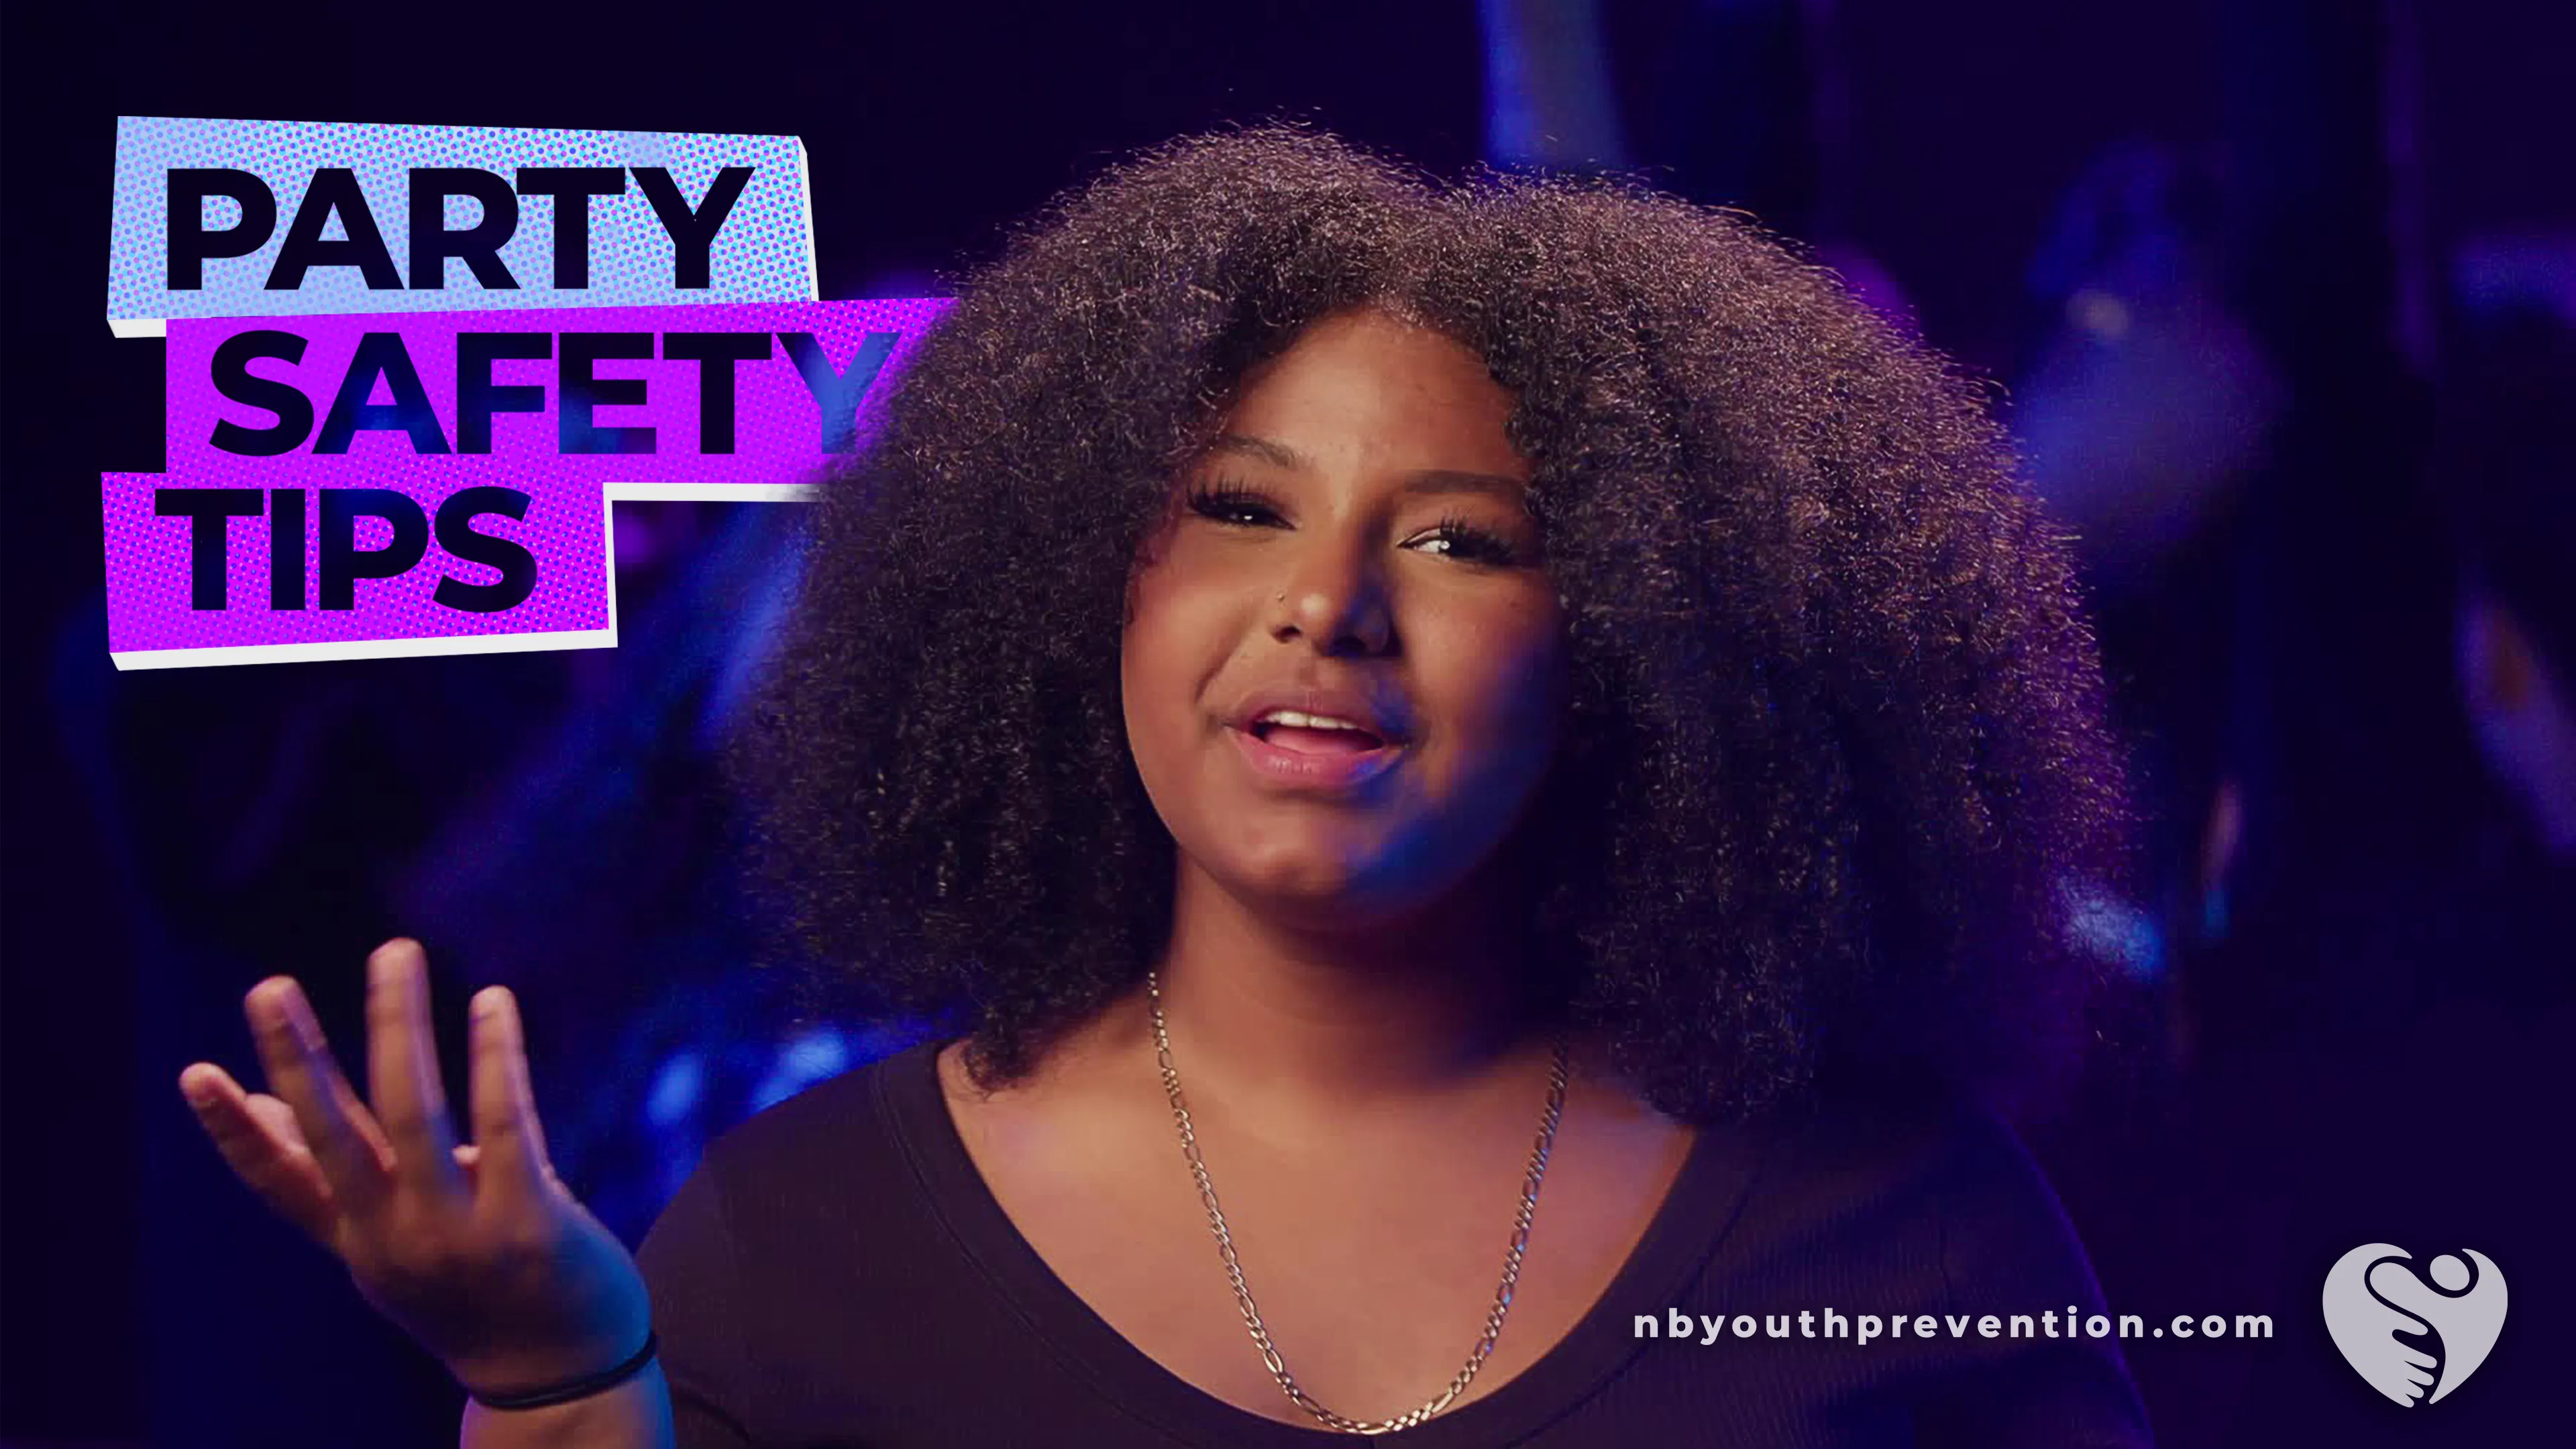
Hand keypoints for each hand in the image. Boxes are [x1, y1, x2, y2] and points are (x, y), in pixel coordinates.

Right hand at [177, 939, 649, 1396]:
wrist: (556, 1374)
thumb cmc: (473, 1290)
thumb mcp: (390, 1246)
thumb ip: (342, 1179)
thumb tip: (269, 1106)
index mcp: (358, 1238)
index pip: (280, 1182)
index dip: (234, 1131)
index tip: (193, 1074)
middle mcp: (394, 1236)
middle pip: (331, 1137)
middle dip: (297, 1060)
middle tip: (268, 987)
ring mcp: (457, 1232)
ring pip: (415, 1114)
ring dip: (399, 1026)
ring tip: (392, 953)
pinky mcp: (526, 1223)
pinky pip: (505, 1124)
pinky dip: (494, 1058)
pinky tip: (491, 1001)